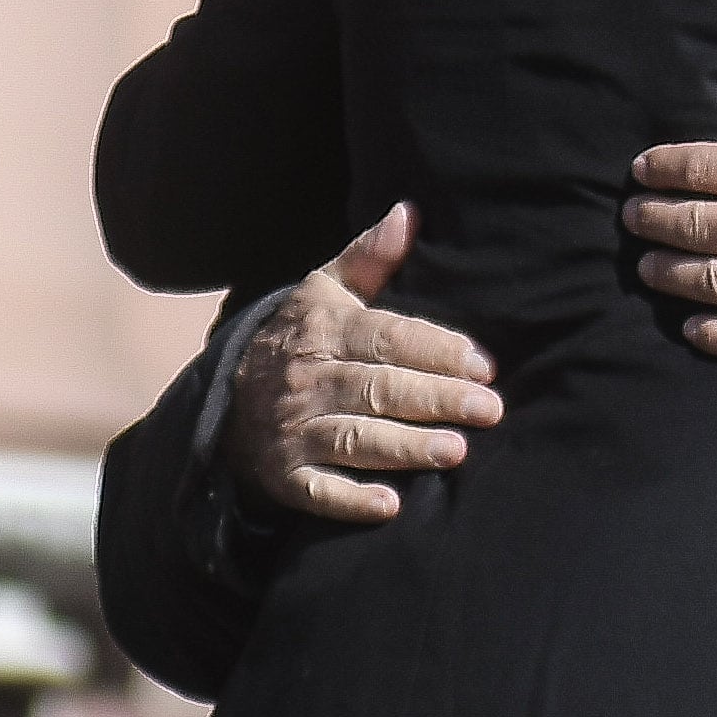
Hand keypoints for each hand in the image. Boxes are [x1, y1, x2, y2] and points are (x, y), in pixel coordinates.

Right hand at [223, 204, 503, 524]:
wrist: (227, 400)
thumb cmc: (302, 339)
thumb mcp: (325, 292)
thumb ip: (369, 257)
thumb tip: (410, 211)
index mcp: (324, 331)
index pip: (387, 338)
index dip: (438, 350)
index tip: (485, 365)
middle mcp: (307, 380)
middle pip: (379, 389)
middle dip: (436, 399)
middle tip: (490, 410)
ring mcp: (292, 431)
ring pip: (355, 438)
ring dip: (406, 447)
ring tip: (457, 451)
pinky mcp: (284, 476)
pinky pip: (316, 492)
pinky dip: (350, 501)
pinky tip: (390, 506)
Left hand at [626, 78, 716, 360]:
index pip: (705, 168)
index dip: (665, 167)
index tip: (642, 169)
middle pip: (696, 226)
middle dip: (654, 219)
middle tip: (632, 217)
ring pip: (710, 284)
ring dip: (669, 274)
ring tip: (649, 267)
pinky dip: (714, 336)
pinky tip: (694, 329)